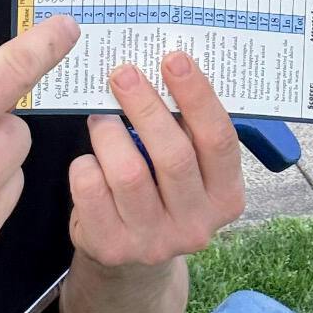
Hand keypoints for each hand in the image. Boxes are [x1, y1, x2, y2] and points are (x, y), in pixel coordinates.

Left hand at [67, 51, 245, 271]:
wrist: (131, 254)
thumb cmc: (162, 190)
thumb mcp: (189, 168)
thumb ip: (186, 129)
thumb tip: (164, 65)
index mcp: (225, 196)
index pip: (219, 140)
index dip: (197, 96)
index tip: (173, 58)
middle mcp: (196, 224)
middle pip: (173, 156)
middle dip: (146, 106)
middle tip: (124, 72)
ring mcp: (154, 242)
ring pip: (128, 173)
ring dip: (109, 133)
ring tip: (100, 115)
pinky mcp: (113, 247)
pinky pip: (92, 191)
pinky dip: (86, 165)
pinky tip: (90, 159)